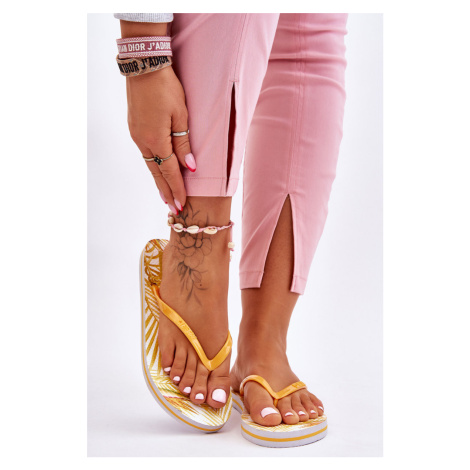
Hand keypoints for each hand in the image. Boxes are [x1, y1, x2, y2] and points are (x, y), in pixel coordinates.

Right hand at [125, 65, 195, 213]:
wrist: (144, 66)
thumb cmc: (166, 88)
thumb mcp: (181, 115)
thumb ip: (184, 144)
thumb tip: (190, 167)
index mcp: (156, 140)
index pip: (170, 172)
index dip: (177, 189)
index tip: (182, 204)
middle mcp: (143, 142)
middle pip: (157, 173)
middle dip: (166, 192)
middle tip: (173, 208)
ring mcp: (136, 135)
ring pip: (150, 164)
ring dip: (159, 181)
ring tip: (165, 196)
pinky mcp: (134, 129)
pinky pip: (146, 154)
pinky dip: (153, 167)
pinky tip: (157, 171)